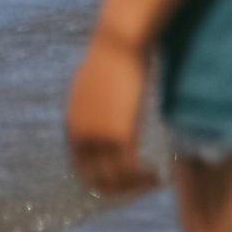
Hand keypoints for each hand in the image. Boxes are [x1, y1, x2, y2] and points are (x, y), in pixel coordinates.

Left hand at [65, 23, 158, 197]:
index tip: (124, 179)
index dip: (103, 178)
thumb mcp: (92, 86)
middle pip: (96, 180)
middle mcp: (81, 137)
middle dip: (120, 189)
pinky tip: (159, 174)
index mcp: (72, 126)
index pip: (81, 168)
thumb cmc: (111, 57)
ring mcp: (98, 138)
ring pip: (116, 179)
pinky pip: (131, 169)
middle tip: (141, 187)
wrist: (118, 43)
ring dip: (136, 186)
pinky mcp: (119, 135)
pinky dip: (144, 177)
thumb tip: (105, 110)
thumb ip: (93, 107)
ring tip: (154, 181)